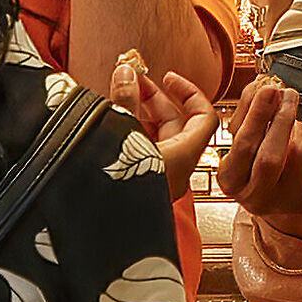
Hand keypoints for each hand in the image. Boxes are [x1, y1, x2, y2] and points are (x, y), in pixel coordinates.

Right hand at [110, 53, 217, 202]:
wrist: (97, 228)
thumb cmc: (114, 187)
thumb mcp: (120, 131)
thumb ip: (125, 99)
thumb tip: (127, 73)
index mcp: (182, 156)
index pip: (204, 116)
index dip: (189, 92)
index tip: (169, 78)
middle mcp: (175, 170)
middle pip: (176, 124)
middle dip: (154, 99)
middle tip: (131, 81)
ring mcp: (158, 180)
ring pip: (156, 138)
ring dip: (140, 115)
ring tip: (117, 98)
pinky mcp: (140, 187)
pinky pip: (142, 153)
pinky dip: (131, 134)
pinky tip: (111, 124)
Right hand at [213, 76, 301, 247]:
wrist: (279, 196)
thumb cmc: (257, 162)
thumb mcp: (244, 140)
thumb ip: (247, 113)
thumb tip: (260, 86)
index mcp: (231, 180)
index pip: (243, 146)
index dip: (257, 115)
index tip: (268, 88)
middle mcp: (256, 197)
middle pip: (270, 157)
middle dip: (281, 119)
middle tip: (287, 94)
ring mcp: (285, 202)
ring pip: (299, 156)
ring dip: (299, 129)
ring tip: (294, 123)